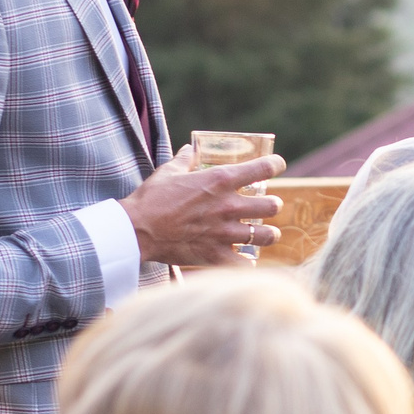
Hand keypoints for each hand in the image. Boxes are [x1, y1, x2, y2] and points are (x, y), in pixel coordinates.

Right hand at [121, 146, 287, 266]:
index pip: (262, 168)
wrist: (136, 230)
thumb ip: (184, 160)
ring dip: (268, 234)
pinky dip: (248, 262)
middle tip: (266, 207)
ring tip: (264, 234)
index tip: (277, 165)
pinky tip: (245, 259)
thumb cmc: (151, 199)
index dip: (275, 165)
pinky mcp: (216, 254)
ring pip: (267, 235)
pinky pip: (245, 263)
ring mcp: (225, 232)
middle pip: (272, 205)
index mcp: (220, 180)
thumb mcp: (168, 172)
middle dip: (272, 205)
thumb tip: (189, 150)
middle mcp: (228, 205)